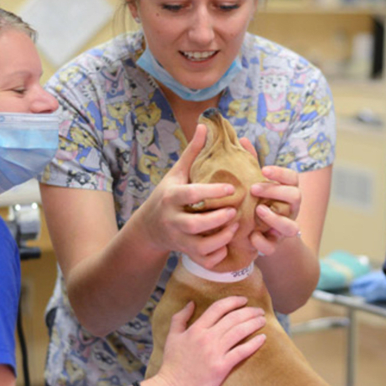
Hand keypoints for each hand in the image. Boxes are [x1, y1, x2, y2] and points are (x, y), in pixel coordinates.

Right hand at [135, 125, 241, 266]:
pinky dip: (217, 256)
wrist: (149, 228)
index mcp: (171, 197)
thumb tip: (205, 125)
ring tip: (236, 227)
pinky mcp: (185, 253)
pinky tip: (227, 244)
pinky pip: (204, 260)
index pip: (191, 194)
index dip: (212, 191)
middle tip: (234, 211)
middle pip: (194, 224)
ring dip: (221, 238)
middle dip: (217, 220)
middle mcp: (172, 220)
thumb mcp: (177, 173)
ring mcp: (178, 239)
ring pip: (200, 246)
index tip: (232, 187)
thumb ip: (193, 152)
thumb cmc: (169, 194)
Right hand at [154, 296, 266, 385]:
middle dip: (249, 311)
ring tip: (262, 320)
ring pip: (239, 331)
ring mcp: (215, 352)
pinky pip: (242, 352)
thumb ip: (180, 318)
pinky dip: (254, 344)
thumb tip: (191, 303)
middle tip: (259, 311)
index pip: (218, 308)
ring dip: (254, 323)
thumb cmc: (172, 364)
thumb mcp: (172, 337)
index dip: (233, 301)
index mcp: (196, 329)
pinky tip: (262, 338)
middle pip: (233, 318)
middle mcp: (207, 338)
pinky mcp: (221, 367)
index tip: (244, 300)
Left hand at [241, 138, 300, 256]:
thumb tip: (242, 139)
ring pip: (290, 226)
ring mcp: (284, 228)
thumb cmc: (258, 202)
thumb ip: (251, 164)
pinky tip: (251, 236)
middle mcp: (290, 210)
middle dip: (275, 192)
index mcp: (288, 192)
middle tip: (254, 188)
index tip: (264, 169)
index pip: (293, 178)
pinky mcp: (275, 245)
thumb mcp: (256, 184)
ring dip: (275, 218)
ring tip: (258, 211)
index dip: (281, 173)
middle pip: (295, 197)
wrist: (262, 237)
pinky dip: (262, 242)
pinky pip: (273, 247)